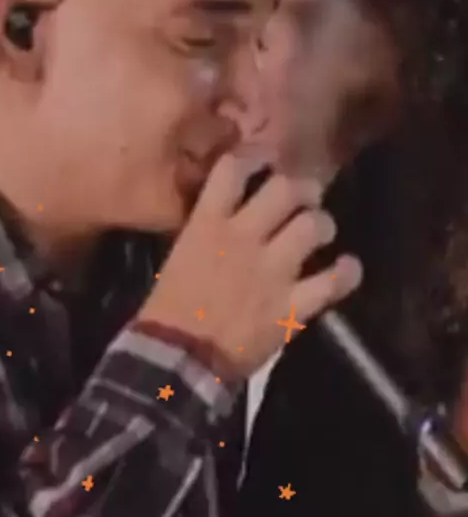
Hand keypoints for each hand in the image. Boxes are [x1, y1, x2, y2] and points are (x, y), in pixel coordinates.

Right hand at [141, 153, 361, 375]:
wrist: (175, 359)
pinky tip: (347, 268)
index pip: (234, 169)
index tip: (266, 159)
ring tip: (321, 231)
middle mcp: (244, 238)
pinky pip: (332, 282)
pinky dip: (346, 273)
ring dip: (322, 224)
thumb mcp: (182, 253)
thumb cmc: (170, 307)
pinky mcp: (292, 306)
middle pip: (285, 189)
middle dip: (301, 189)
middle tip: (305, 197)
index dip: (255, 156)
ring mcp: (272, 271)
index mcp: (209, 223)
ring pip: (313, 226)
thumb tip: (234, 211)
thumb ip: (209, 227)